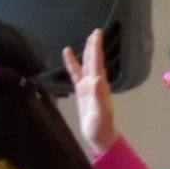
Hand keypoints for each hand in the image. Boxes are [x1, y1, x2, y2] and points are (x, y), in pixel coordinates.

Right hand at [62, 30, 117, 152]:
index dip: (96, 48)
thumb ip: (99, 96)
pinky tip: (68, 56)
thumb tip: (97, 78)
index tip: (96, 34)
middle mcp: (95, 83)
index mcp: (99, 85)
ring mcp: (88, 87)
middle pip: (93, 61)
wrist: (99, 136)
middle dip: (93, 46)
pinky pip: (76, 75)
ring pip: (86, 66)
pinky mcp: (82, 92)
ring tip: (85, 39)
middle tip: (94, 31)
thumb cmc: (100, 126)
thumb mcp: (100, 112)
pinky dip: (72, 65)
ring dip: (85, 53)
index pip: (97, 63)